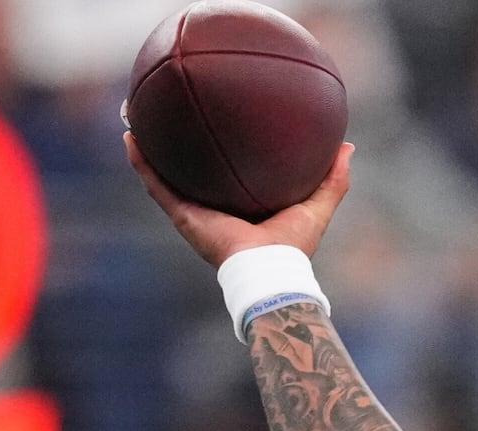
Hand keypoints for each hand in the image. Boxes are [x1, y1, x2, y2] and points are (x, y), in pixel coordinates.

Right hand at [129, 133, 352, 266]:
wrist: (269, 271)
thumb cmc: (293, 246)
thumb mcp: (317, 204)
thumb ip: (332, 179)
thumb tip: (347, 146)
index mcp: (239, 204)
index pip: (224, 170)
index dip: (217, 147)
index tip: (213, 119)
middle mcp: (212, 206)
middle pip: (189, 168)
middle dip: (176, 142)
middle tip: (166, 110)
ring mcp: (194, 211)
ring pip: (164, 173)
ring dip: (148, 146)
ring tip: (134, 116)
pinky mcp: (183, 217)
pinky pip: (156, 185)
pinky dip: (142, 163)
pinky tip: (130, 137)